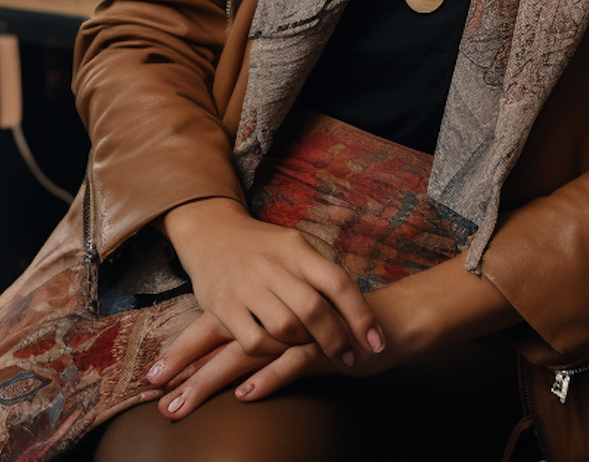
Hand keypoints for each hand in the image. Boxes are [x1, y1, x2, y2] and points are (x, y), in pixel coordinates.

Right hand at [160, 200, 383, 383]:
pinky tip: (279, 351)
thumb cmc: (263, 247)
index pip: (338, 281)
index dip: (361, 315)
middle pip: (314, 309)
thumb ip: (320, 272)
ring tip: (312, 350)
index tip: (377, 341)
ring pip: (285, 327)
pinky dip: (272, 352)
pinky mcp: (222, 305)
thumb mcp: (295, 246)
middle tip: (349, 358)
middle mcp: (273, 264)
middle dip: (337, 340)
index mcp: (297, 248)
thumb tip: (358, 308)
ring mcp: (246, 284)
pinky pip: (254, 341)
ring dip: (304, 346)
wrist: (211, 232)